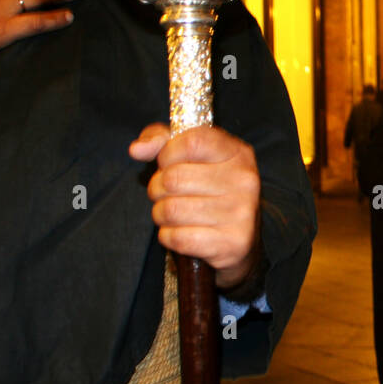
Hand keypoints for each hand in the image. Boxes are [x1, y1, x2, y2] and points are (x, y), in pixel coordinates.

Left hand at [130, 123, 262, 290]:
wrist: (241, 240)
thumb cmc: (210, 190)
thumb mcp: (193, 155)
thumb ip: (162, 140)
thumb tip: (137, 150)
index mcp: (238, 153)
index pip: (191, 142)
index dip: (168, 153)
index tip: (169, 163)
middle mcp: (245, 180)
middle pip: (173, 179)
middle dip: (157, 189)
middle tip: (166, 194)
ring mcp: (241, 213)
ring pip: (171, 210)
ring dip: (161, 215)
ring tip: (173, 214)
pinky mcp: (233, 243)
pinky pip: (178, 238)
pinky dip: (169, 237)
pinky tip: (182, 232)